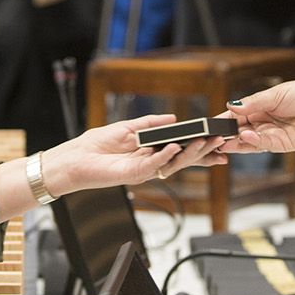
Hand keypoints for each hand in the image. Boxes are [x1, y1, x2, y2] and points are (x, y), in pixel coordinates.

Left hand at [46, 114, 227, 194]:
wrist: (75, 159)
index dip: (201, 149)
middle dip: (203, 152)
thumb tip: (173, 119)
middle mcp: (151, 163)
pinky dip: (166, 156)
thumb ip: (151, 123)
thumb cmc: (96, 145)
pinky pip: (154, 165)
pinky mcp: (134, 174)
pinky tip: (175, 147)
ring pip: (173, 164)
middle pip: (183, 159)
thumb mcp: (128, 128)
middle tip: (220, 142)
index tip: (218, 142)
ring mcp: (144, 170)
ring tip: (204, 142)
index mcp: (151, 152)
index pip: (181, 151)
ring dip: (191, 153)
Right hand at [219, 81, 294, 153]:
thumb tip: (231, 106)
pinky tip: (244, 137)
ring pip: (248, 142)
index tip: (209, 124)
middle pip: (239, 132)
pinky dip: (252, 142)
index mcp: (259, 108)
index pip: (236, 116)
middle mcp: (263, 123)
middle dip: (226, 135)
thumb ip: (253, 103)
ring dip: (235, 142)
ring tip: (223, 140)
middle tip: (212, 136)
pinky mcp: (282, 144)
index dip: (223, 120)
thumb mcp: (275, 95)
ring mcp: (272, 135)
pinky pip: (264, 145)